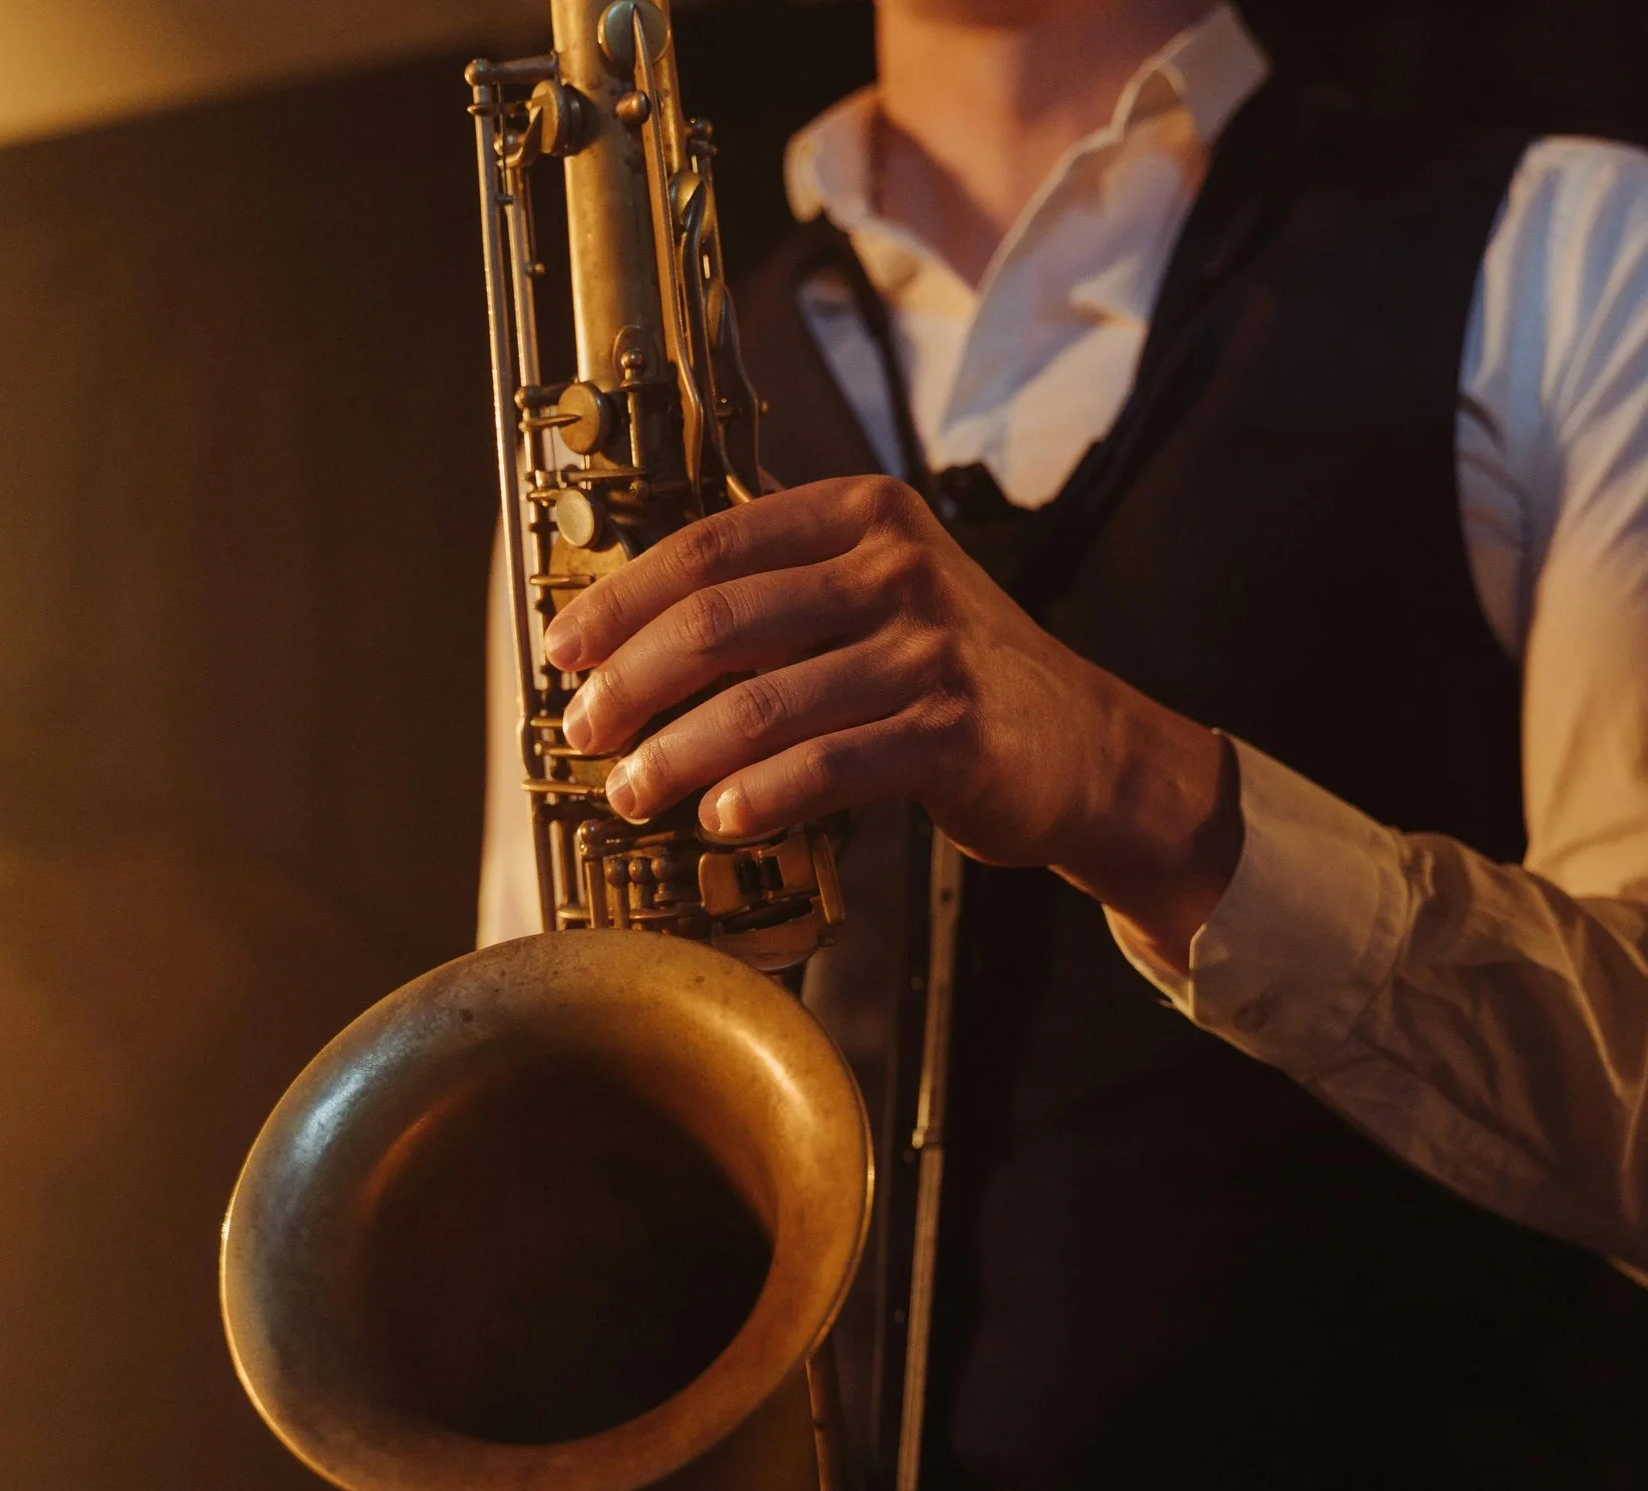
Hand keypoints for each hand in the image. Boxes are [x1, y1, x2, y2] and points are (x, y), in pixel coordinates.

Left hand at [543, 476, 1241, 965]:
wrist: (1083, 746)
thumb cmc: (954, 677)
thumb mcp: (879, 597)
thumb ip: (782, 594)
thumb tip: (626, 637)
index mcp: (864, 515)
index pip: (711, 544)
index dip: (622, 599)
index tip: (564, 652)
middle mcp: (898, 568)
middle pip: (722, 619)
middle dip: (632, 682)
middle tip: (585, 732)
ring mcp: (930, 649)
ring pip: (762, 702)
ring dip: (677, 753)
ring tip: (632, 791)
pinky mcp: (952, 730)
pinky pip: (827, 765)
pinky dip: (759, 796)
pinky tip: (719, 819)